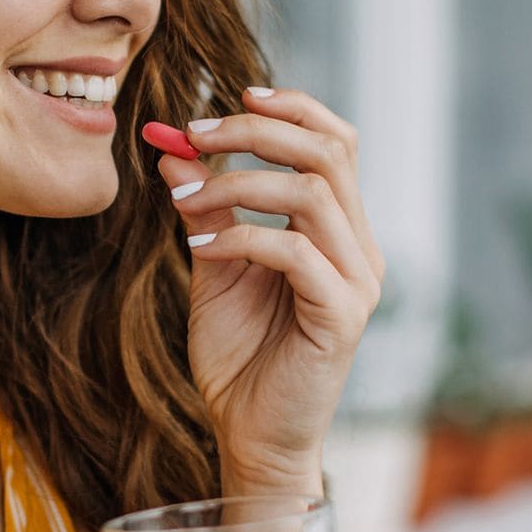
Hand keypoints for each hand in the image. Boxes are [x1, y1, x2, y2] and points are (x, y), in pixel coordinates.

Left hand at [152, 87, 385, 493]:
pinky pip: (295, 254)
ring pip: (313, 194)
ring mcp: (358, 283)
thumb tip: (172, 148)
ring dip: (239, 183)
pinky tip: (197, 251)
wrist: (250, 437)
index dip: (291, 107)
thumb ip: (205, 209)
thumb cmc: (238, 357)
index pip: (336, 142)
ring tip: (187, 200)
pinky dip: (241, 239)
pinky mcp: (341, 317)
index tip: (232, 94)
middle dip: (258, 130)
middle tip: (195, 131)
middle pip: (331, 152)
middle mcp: (360, 250)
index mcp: (339, 231)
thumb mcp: (213, 267)